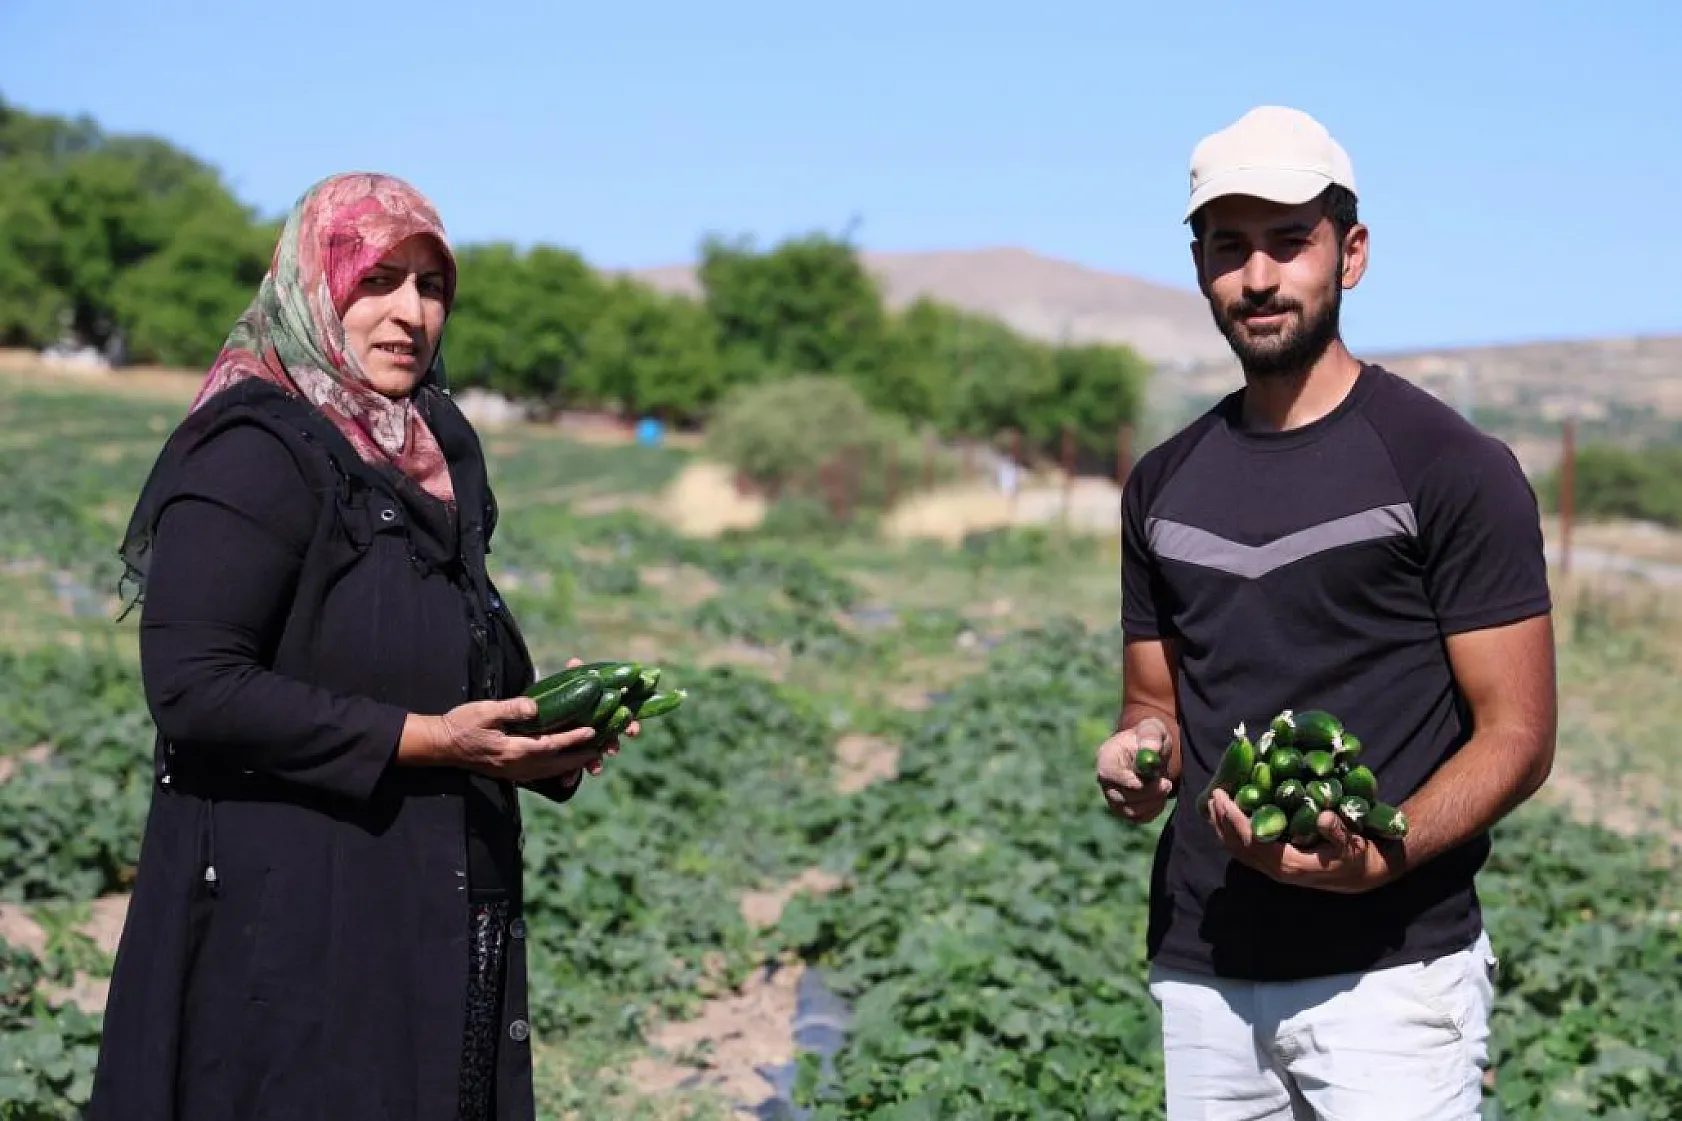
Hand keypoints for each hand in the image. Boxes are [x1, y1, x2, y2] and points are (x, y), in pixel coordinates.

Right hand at [427, 695, 603, 782]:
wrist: (440, 745)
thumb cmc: (461, 724)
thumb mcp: (484, 710)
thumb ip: (511, 709)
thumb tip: (535, 707)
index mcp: (513, 750)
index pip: (552, 744)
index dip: (574, 738)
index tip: (593, 731)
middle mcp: (517, 766)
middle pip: (557, 763)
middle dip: (580, 756)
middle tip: (602, 750)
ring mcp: (513, 772)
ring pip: (550, 771)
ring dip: (571, 765)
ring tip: (589, 757)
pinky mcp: (509, 773)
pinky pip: (539, 774)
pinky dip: (556, 770)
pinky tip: (563, 765)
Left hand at [555, 658, 637, 779]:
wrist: (542, 711)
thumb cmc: (564, 694)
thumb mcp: (568, 684)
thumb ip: (574, 675)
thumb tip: (574, 661)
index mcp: (605, 711)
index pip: (625, 717)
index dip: (632, 724)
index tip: (634, 731)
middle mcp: (599, 728)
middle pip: (612, 738)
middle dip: (614, 745)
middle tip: (612, 750)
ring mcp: (585, 742)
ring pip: (595, 754)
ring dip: (595, 762)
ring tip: (593, 768)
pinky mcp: (570, 754)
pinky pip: (573, 766)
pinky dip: (571, 774)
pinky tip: (566, 780)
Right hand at [1096, 716, 1175, 822]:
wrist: (1151, 753)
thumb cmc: (1149, 738)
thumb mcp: (1152, 729)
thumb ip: (1151, 737)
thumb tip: (1151, 751)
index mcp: (1106, 757)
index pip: (1109, 774)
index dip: (1129, 780)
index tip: (1153, 778)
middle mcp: (1105, 781)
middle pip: (1120, 796)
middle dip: (1148, 792)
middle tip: (1167, 784)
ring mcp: (1113, 798)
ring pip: (1131, 810)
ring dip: (1153, 801)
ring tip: (1164, 784)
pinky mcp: (1124, 810)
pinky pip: (1139, 817)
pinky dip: (1154, 808)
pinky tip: (1159, 793)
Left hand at [1204, 789, 1401, 893]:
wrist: (1363, 875)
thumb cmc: (1357, 856)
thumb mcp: (1352, 843)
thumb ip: (1337, 831)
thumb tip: (1324, 815)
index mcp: (1289, 864)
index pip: (1252, 840)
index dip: (1234, 819)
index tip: (1222, 798)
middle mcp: (1276, 870)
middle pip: (1238, 846)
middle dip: (1222, 820)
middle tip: (1212, 794)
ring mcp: (1274, 871)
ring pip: (1239, 851)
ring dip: (1223, 828)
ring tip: (1213, 804)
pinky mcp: (1276, 867)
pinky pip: (1246, 852)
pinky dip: (1233, 836)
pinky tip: (1228, 820)